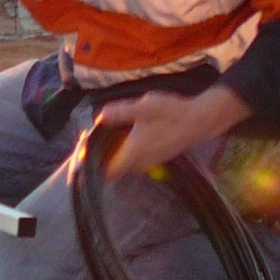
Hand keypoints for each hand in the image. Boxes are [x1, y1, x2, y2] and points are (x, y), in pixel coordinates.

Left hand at [92, 85, 249, 180]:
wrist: (200, 120)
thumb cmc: (171, 113)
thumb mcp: (143, 107)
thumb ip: (119, 112)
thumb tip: (99, 117)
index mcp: (132, 153)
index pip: (105, 172)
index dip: (89, 168)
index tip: (79, 158)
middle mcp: (139, 163)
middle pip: (111, 167)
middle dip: (97, 156)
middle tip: (86, 140)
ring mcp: (149, 161)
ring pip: (122, 163)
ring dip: (111, 152)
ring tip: (101, 135)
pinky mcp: (156, 157)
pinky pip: (133, 159)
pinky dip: (123, 150)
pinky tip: (122, 133)